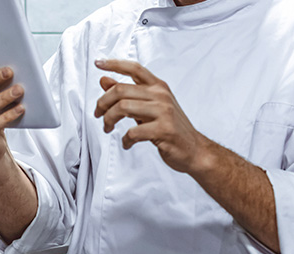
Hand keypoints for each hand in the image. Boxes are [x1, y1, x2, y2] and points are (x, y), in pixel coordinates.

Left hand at [94, 59, 210, 174]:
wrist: (195, 150)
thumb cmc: (171, 129)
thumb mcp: (149, 107)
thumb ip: (128, 94)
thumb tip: (104, 81)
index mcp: (159, 87)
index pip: (134, 68)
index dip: (114, 63)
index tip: (98, 63)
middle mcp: (161, 96)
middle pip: (121, 90)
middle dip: (103, 103)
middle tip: (98, 114)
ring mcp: (164, 112)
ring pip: (123, 108)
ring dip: (109, 120)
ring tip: (108, 128)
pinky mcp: (163, 130)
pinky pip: (133, 132)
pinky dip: (125, 140)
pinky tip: (127, 143)